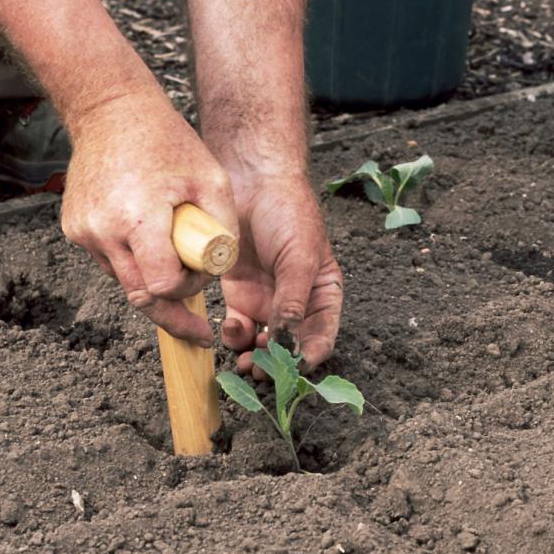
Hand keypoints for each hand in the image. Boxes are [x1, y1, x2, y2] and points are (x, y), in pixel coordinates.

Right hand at [60, 92, 237, 344]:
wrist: (111, 111)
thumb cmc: (168, 142)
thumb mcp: (214, 181)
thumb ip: (224, 229)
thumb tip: (223, 268)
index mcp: (137, 218)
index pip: (162, 286)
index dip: (188, 292)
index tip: (204, 285)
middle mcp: (102, 230)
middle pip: (140, 296)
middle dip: (172, 313)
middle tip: (198, 331)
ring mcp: (83, 231)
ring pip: (125, 282)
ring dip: (153, 283)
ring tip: (178, 266)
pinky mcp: (74, 228)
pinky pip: (110, 262)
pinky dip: (135, 263)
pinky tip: (153, 245)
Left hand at [219, 171, 342, 374]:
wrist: (251, 182)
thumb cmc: (288, 213)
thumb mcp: (299, 257)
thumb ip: (294, 300)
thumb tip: (289, 339)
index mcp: (323, 296)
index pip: (321, 338)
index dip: (308, 357)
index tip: (292, 367)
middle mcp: (297, 305)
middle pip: (290, 347)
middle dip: (276, 364)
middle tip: (261, 371)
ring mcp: (267, 301)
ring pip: (262, 343)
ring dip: (253, 355)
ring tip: (244, 360)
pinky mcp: (240, 295)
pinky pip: (238, 327)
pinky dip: (233, 335)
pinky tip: (230, 328)